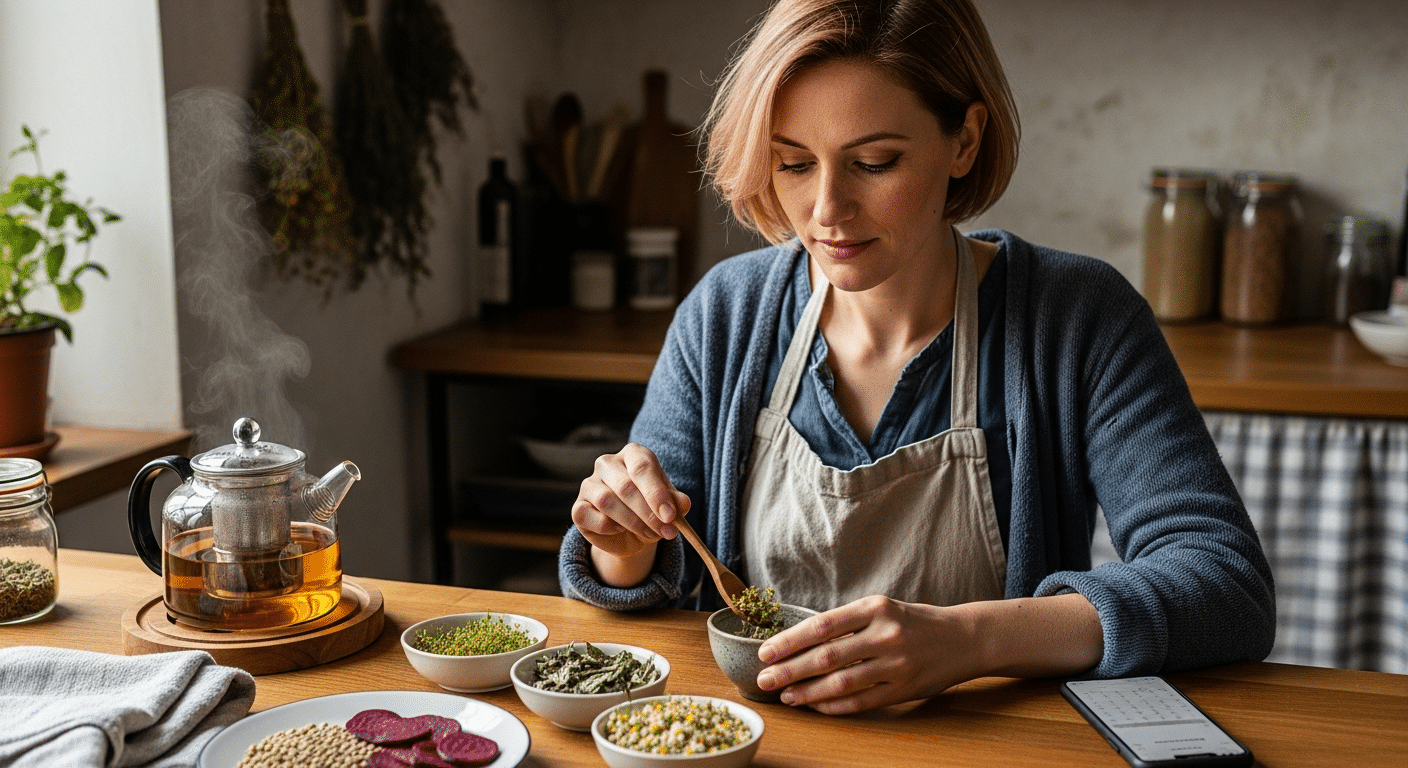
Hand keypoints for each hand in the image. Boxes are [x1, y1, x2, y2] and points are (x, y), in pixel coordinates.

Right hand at [572, 442, 690, 562]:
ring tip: (651, 534)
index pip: (642, 466)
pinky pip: (591, 516)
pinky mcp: (578, 507)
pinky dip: (610, 528)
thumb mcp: (668, 506)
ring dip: (633, 522)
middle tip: (666, 531)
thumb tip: (683, 504)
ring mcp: (589, 484)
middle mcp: (607, 463)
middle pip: (625, 486)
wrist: (629, 534)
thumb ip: (676, 502)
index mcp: (633, 454)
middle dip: (648, 513)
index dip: (656, 493)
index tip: (670, 516)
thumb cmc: (651, 510)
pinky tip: (622, 530)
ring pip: (607, 501)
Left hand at [754, 595, 978, 714]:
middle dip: (790, 669)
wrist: (963, 638)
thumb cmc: (913, 622)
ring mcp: (896, 664)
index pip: (822, 625)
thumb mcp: (882, 609)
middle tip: (764, 679)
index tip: (765, 652)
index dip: (790, 641)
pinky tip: (815, 706)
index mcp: (875, 607)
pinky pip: (861, 702)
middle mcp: (885, 634)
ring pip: (841, 683)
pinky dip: (834, 706)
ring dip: (808, 692)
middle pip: (826, 656)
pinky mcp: (904, 689)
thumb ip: (847, 623)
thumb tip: (799, 641)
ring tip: (786, 696)